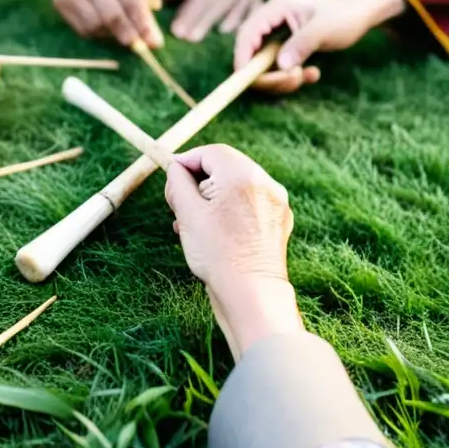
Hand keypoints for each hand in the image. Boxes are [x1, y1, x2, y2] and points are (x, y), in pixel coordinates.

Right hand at [42, 0, 165, 47]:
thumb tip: (158, 8)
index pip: (130, 0)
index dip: (143, 24)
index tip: (155, 41)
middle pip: (112, 17)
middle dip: (130, 35)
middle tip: (141, 46)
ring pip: (96, 26)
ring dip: (113, 35)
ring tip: (124, 32)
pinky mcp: (59, 0)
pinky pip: (82, 27)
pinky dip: (98, 33)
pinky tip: (106, 27)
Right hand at [165, 145, 301, 358]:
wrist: (252, 294)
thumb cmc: (217, 254)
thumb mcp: (187, 213)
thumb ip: (178, 182)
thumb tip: (176, 167)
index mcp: (243, 174)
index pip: (210, 152)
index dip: (186, 162)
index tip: (170, 177)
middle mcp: (265, 182)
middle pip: (225, 167)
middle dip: (199, 182)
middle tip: (179, 204)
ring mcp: (276, 202)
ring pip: (236, 187)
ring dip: (212, 198)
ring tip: (192, 224)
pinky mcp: (279, 220)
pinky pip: (249, 204)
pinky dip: (230, 210)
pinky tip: (214, 233)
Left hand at [169, 0, 265, 42]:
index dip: (189, 16)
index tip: (177, 30)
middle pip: (216, 11)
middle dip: (201, 26)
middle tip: (187, 39)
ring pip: (234, 19)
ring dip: (219, 29)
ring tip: (204, 38)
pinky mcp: (258, 3)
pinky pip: (250, 20)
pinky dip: (239, 28)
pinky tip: (226, 33)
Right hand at [234, 0, 404, 93]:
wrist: (359, 16)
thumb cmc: (344, 17)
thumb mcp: (324, 30)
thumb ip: (301, 46)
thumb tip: (280, 66)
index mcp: (276, 7)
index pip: (247, 32)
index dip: (242, 56)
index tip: (244, 78)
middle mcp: (271, 20)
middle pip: (252, 52)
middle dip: (269, 73)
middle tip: (293, 81)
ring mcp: (276, 34)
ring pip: (265, 65)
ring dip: (282, 78)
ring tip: (307, 76)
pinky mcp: (284, 47)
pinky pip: (278, 68)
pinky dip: (291, 76)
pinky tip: (313, 73)